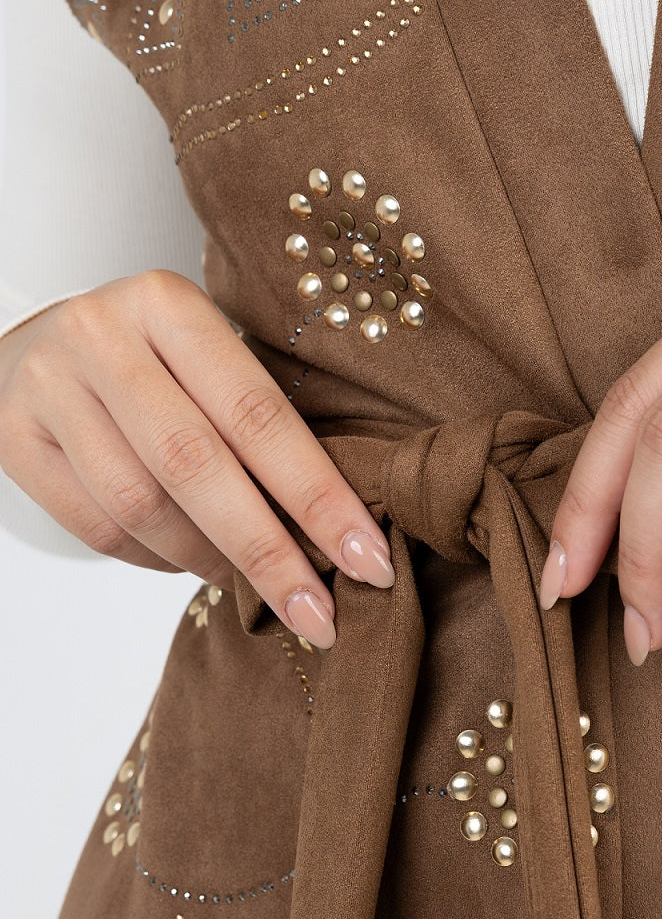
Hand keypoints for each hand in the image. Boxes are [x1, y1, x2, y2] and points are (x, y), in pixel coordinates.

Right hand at [0, 271, 395, 648]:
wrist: (34, 346)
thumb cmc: (153, 364)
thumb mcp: (206, 361)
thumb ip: (259, 424)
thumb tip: (344, 534)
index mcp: (170, 305)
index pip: (259, 414)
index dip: (318, 497)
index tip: (369, 560)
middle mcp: (102, 335)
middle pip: (197, 466)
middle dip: (269, 552)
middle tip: (320, 614)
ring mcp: (49, 385)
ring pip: (141, 505)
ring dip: (208, 561)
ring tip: (250, 585)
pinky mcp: (11, 434)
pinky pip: (97, 527)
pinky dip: (154, 560)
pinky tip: (185, 562)